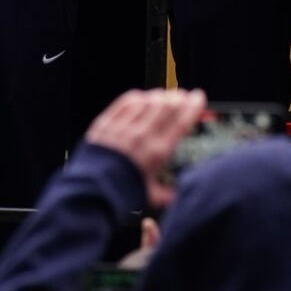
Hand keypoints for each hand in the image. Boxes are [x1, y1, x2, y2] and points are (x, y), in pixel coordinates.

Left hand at [86, 86, 207, 209]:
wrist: (91, 192)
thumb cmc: (121, 194)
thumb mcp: (149, 195)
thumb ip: (166, 193)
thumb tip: (178, 196)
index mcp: (157, 152)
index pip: (181, 122)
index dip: (193, 106)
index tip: (199, 97)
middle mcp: (142, 136)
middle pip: (166, 107)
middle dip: (178, 97)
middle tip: (183, 94)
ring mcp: (124, 128)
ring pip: (147, 101)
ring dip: (159, 95)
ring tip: (165, 95)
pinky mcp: (106, 123)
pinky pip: (125, 103)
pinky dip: (137, 97)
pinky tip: (142, 97)